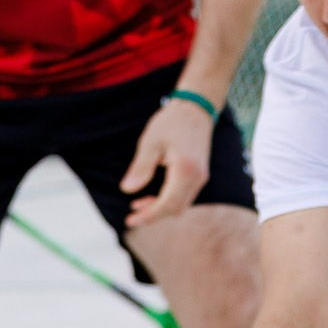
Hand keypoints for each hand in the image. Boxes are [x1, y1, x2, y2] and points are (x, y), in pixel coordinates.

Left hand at [121, 97, 214, 228]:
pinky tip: (151, 198)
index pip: (167, 204)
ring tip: (137, 205)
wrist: (196, 108)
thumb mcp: (150, 142)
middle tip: (131, 216)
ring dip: (160, 209)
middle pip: (175, 209)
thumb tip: (127, 190)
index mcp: (185, 170)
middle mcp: (197, 178)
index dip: (148, 215)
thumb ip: (140, 168)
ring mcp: (201, 177)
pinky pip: (184, 197)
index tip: (130, 220)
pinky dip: (168, 201)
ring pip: (180, 205)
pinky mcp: (199, 175)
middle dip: (153, 215)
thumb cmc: (172, 122)